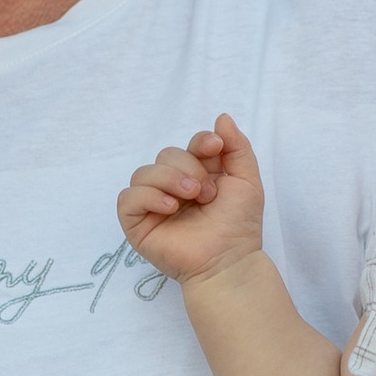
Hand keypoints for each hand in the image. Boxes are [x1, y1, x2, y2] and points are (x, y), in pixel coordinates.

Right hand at [117, 115, 267, 283]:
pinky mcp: (137, 224)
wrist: (229, 259)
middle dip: (188, 167)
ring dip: (169, 180)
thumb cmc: (239, 225)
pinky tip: (170, 209)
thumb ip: (237, 147)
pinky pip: (128, 198)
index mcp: (196, 175)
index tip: (215, 148)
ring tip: (190, 200)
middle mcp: (172, 188)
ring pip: (143, 172)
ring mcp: (152, 205)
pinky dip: (148, 197)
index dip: (200, 142)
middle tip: (207, 194)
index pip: (188, 146)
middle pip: (165, 155)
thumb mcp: (247, 180)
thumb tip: (221, 116)